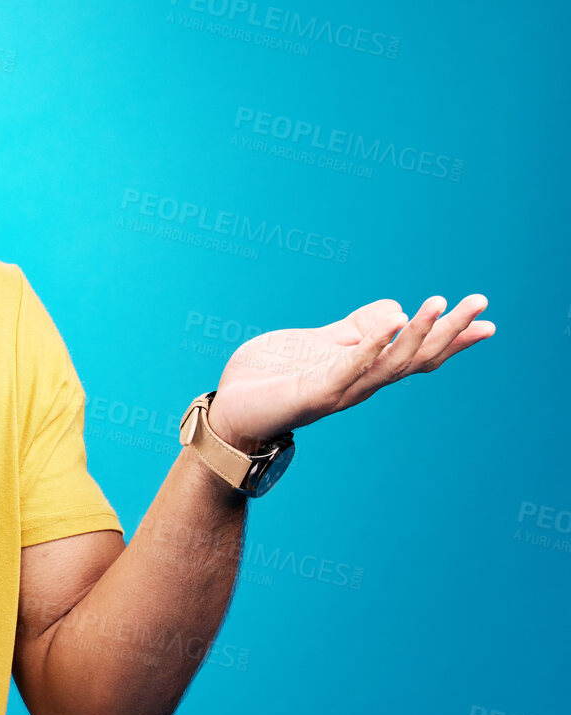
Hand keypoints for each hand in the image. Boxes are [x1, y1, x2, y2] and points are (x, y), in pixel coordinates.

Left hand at [205, 294, 494, 452]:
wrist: (228, 411)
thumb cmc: (268, 378)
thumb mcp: (314, 343)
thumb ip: (351, 330)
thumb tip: (396, 309)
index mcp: (360, 369)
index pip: (414, 353)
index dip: (449, 337)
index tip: (486, 319)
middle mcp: (358, 383)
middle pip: (415, 358)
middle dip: (449, 331)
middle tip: (481, 304)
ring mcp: (340, 390)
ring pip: (392, 364)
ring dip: (419, 333)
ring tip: (441, 303)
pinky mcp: (315, 392)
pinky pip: (351, 368)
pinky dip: (373, 345)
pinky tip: (392, 323)